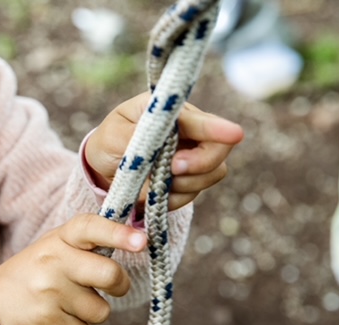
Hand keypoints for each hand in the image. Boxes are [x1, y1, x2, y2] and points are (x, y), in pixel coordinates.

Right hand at [0, 214, 146, 324]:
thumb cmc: (34, 274)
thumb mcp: (52, 249)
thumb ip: (85, 245)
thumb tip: (136, 240)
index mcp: (58, 240)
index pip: (90, 228)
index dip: (118, 233)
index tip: (141, 241)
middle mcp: (53, 262)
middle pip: (109, 274)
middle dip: (120, 285)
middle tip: (114, 286)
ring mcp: (49, 293)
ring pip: (101, 310)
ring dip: (91, 312)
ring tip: (66, 304)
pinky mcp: (47, 322)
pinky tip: (57, 319)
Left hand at [85, 92, 243, 210]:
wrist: (104, 166)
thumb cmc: (108, 141)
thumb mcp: (113, 135)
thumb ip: (136, 137)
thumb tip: (160, 140)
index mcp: (172, 112)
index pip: (201, 121)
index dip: (218, 128)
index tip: (235, 134)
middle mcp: (190, 132)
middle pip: (218, 150)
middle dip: (199, 164)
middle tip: (173, 169)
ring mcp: (194, 156)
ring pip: (211, 175)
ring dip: (182, 184)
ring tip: (151, 181)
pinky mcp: (190, 179)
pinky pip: (193, 194)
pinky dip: (173, 198)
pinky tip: (153, 192)